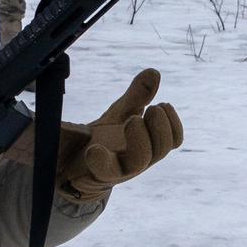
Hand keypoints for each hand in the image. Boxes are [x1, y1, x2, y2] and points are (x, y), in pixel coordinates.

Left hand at [60, 69, 182, 199]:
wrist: (72, 162)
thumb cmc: (103, 138)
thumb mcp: (120, 113)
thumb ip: (137, 96)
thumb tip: (154, 72)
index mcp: (147, 143)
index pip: (173, 140)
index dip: (174, 123)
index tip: (163, 103)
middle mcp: (137, 159)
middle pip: (160, 150)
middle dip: (160, 128)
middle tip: (152, 108)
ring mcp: (119, 169)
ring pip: (140, 162)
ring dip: (141, 139)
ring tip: (132, 119)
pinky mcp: (98, 174)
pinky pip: (106, 171)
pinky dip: (102, 159)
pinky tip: (95, 148)